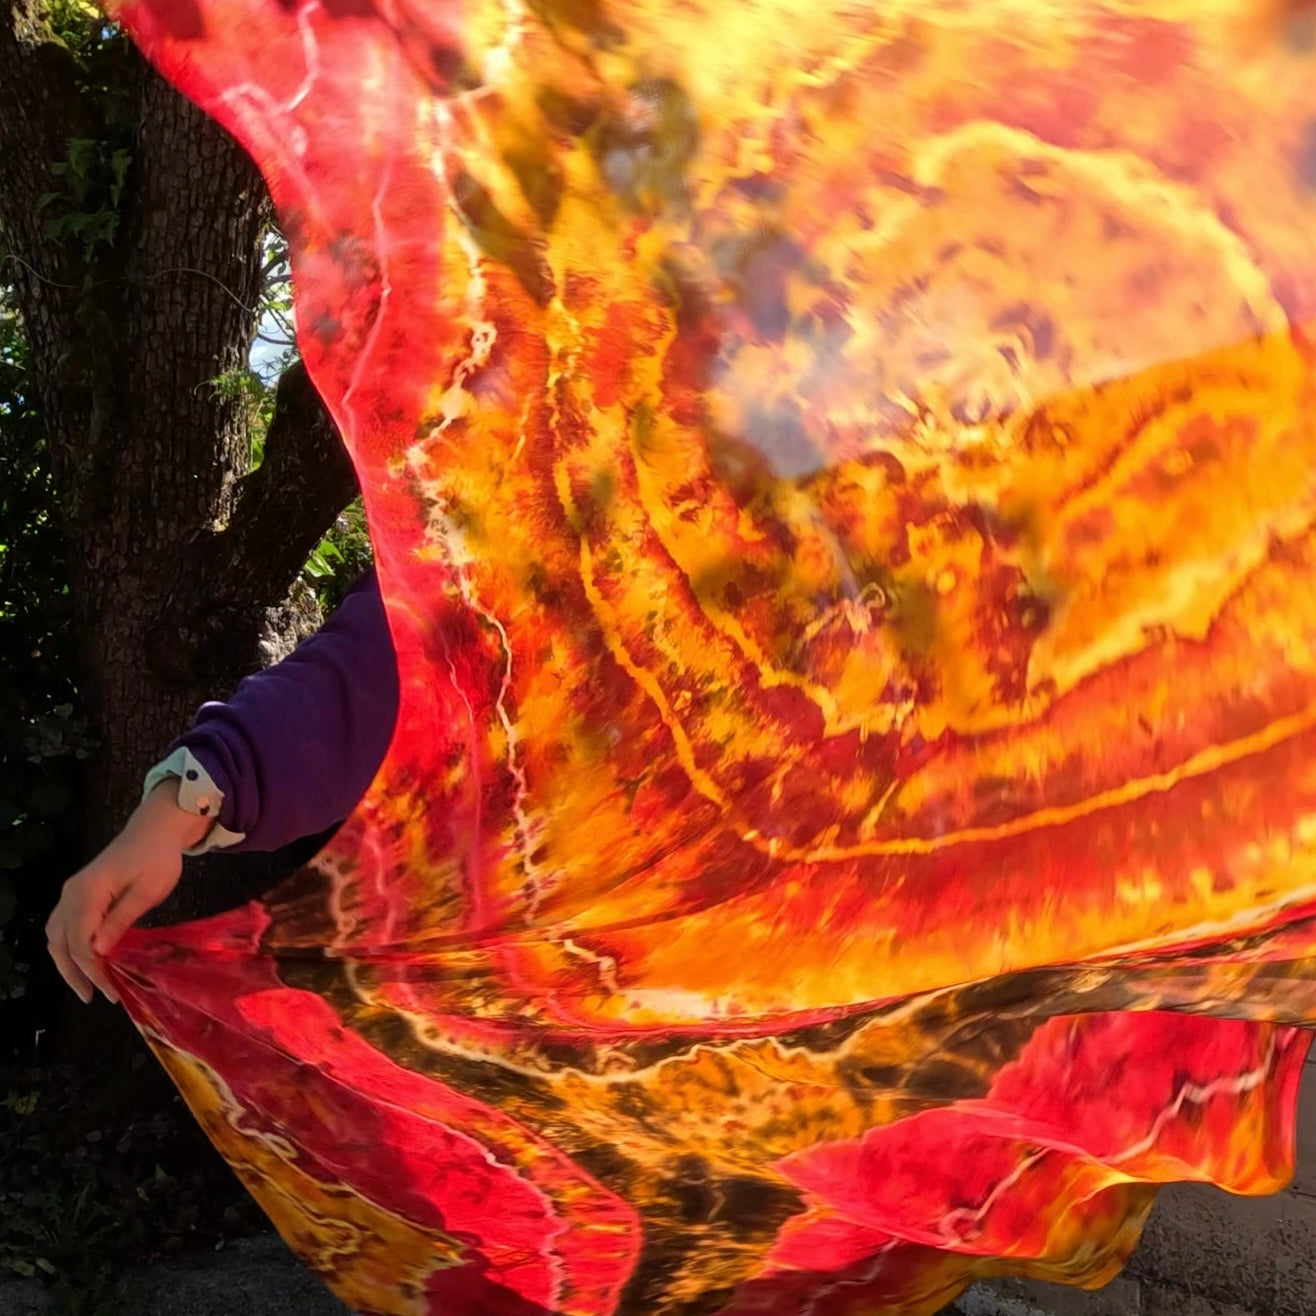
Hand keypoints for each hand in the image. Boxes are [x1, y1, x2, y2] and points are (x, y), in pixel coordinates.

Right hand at [46, 779, 212, 1004]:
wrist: (155, 829)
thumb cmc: (158, 858)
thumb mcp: (148, 890)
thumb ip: (121, 919)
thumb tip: (98, 951)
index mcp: (87, 892)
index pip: (81, 942)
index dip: (93, 971)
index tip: (112, 991)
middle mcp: (71, 893)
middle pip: (61, 942)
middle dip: (75, 974)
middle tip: (93, 997)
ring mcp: (71, 893)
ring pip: (57, 936)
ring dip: (68, 963)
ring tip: (87, 986)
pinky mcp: (78, 893)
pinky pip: (65, 926)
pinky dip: (70, 947)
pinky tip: (86, 962)